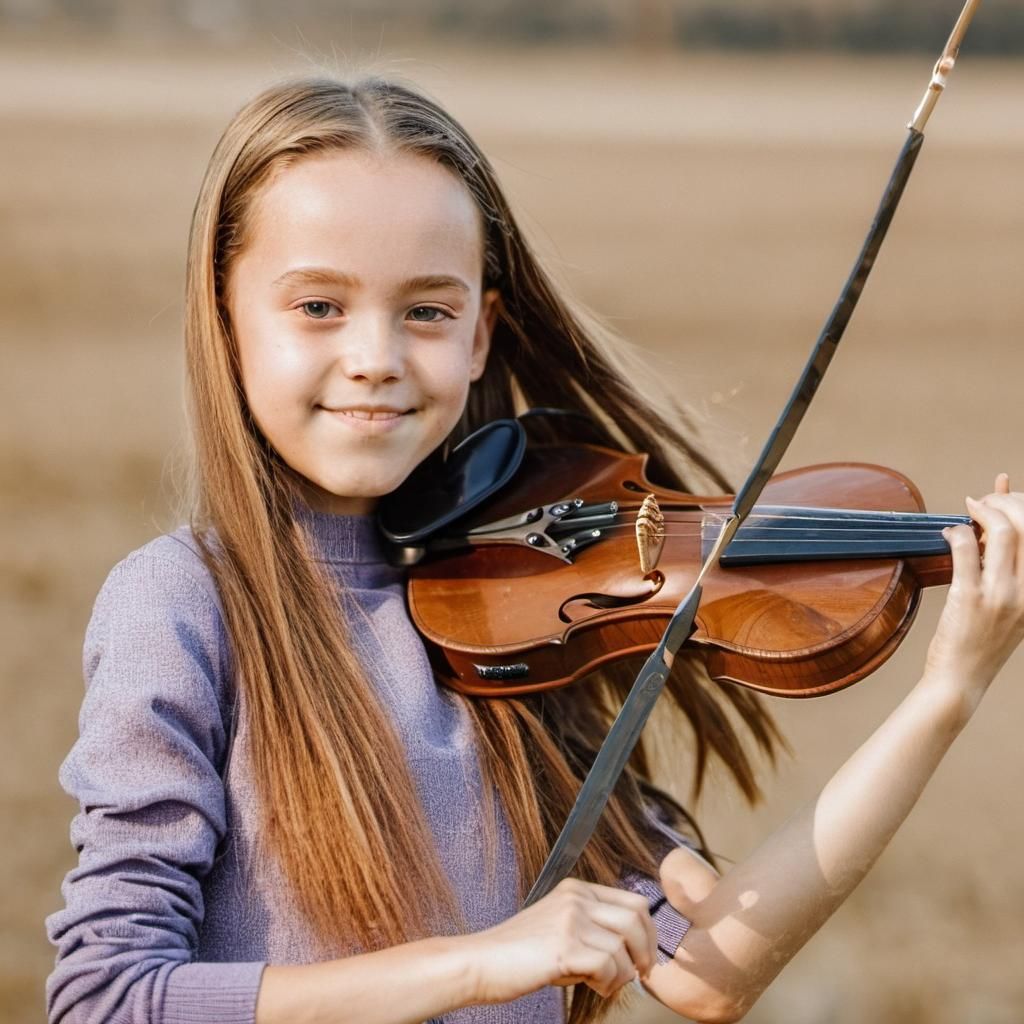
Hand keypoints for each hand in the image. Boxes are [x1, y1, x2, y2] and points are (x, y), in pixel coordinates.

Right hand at [462, 877, 657, 1004]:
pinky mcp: (565, 946)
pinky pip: (608, 967)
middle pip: (636, 917)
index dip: (648, 932)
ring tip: (604, 985)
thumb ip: (591, 929)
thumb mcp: (559, 927)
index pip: (633, 901)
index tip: (644, 956)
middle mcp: (576, 899)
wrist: (481, 962)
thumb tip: (632, 952)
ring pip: (623, 947)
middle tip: (639, 974)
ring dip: (621, 974)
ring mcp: (571, 920)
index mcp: (576, 890)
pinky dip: (608, 983)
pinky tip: (594, 988)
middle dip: (645, 951)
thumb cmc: (519, 953)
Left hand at [924, 473, 1023, 711]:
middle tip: (984, 502)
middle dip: (1006, 502)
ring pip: (1003, 533)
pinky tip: (948, 533)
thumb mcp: (1011, 602)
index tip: (1005, 497)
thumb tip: (999, 518)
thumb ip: (1008, 562)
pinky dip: (957, 532)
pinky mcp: (970, 598)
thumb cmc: (982, 639)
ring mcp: (1002, 595)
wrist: (961, 679)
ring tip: (970, 510)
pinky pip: (966, 550)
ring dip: (984, 510)